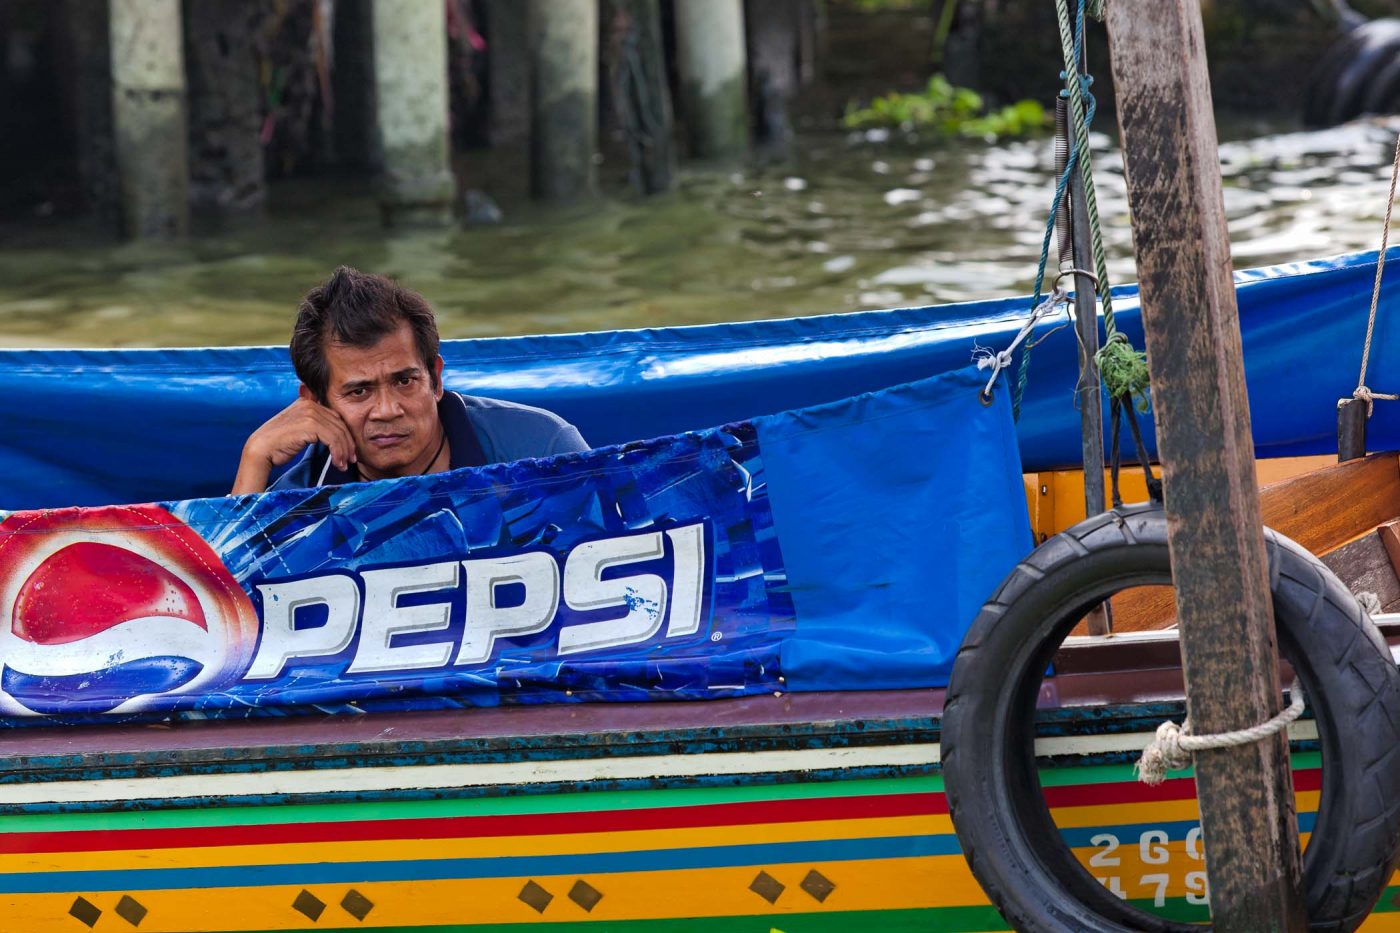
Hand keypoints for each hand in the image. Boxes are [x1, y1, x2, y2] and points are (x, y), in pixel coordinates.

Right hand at [230, 391, 356, 494]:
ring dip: (344, 451)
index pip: (335, 417)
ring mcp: (309, 413)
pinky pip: (333, 439)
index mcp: (307, 402)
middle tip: (351, 460)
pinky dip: (338, 453)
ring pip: (338, 433)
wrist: (260, 450)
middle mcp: (309, 404)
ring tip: (344, 465)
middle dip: (348, 444)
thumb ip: (315, 426)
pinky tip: (337, 463)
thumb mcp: (299, 430)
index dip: (345, 434)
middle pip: (339, 424)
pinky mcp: (309, 425)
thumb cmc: (279, 444)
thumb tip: (333, 433)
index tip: (348, 451)